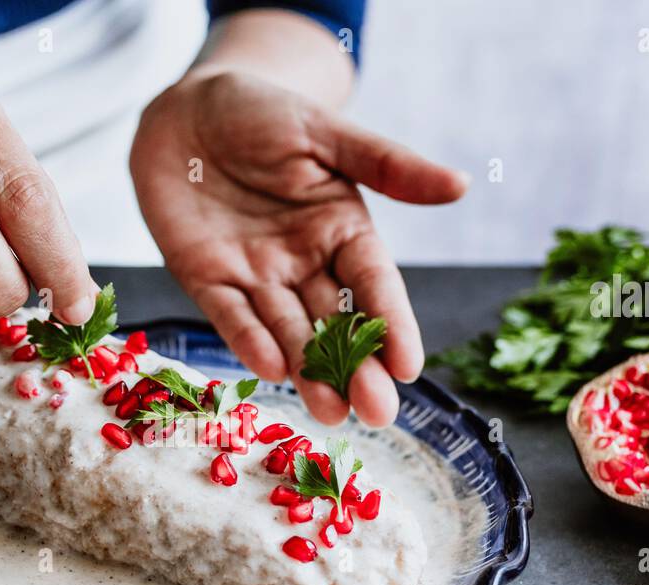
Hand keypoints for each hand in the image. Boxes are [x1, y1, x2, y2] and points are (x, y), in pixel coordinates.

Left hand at [131, 71, 467, 425]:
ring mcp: (256, 275)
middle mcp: (304, 262)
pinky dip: (248, 340)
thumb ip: (387, 164)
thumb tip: (461, 184)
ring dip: (309, 372)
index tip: (410, 367)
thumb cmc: (262, 111)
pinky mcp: (207, 278)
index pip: (374, 284)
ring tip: (332, 412)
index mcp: (343, 229)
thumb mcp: (327, 134)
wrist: (186, 107)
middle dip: (357, 368)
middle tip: (378, 413)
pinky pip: (230, 314)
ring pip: (288, 330)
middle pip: (336, 323)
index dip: (392, 325)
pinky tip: (272, 369)